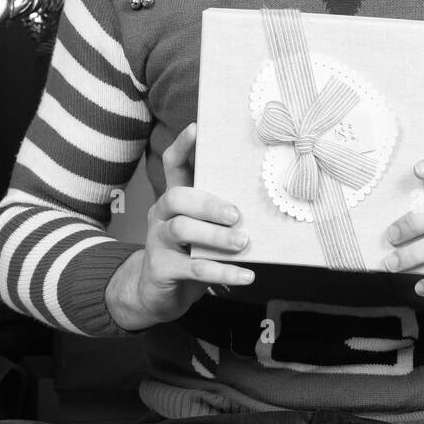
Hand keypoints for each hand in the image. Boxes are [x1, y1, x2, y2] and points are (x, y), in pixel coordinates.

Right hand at [105, 122, 252, 330]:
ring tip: (243, 242)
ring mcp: (157, 241)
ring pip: (182, 230)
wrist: (157, 295)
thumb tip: (266, 195)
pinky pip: (193, 268)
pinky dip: (222, 272)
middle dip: (208, 203)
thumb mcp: (204, 228)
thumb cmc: (190, 253)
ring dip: (216, 236)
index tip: (197, 128)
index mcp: (174, 199)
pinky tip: (246, 275)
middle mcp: (161, 215)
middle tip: (236, 215)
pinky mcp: (161, 269)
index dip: (183, 146)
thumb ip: (223, 212)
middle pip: (177, 197)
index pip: (173, 165)